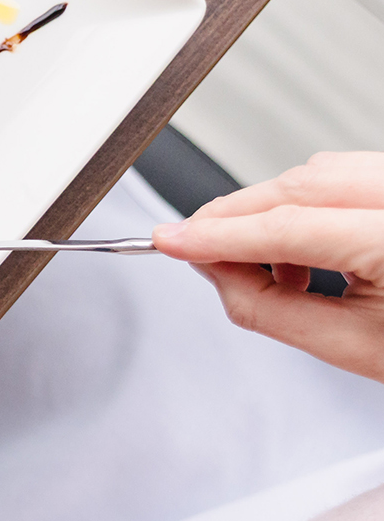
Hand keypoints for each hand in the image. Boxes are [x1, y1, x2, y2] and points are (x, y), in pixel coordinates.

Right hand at [154, 151, 383, 383]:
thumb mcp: (350, 346)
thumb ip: (266, 306)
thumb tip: (211, 269)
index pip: (287, 227)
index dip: (215, 235)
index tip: (169, 241)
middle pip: (299, 186)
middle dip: (237, 218)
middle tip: (197, 250)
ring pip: (320, 173)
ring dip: (273, 211)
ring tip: (265, 264)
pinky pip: (346, 175)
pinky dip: (308, 204)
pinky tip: (305, 249)